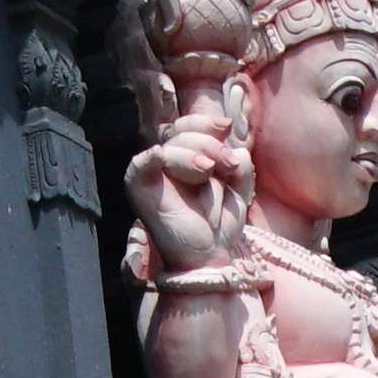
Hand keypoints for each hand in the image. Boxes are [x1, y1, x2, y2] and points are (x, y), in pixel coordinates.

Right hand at [123, 120, 243, 273]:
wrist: (209, 256)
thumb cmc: (220, 223)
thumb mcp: (238, 186)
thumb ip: (235, 158)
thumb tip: (228, 134)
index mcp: (184, 158)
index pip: (188, 124)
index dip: (206, 121)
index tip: (227, 127)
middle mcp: (164, 162)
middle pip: (181, 131)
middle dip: (209, 143)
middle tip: (227, 165)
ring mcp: (150, 173)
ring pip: (171, 145)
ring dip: (196, 154)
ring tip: (211, 173)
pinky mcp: (139, 187)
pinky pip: (144, 163)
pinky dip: (157, 157)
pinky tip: (165, 157)